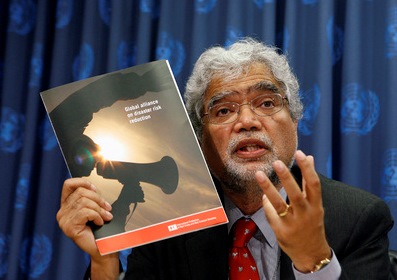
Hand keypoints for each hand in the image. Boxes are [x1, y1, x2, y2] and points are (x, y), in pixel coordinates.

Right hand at [56, 178, 112, 258]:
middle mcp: (62, 212)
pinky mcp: (69, 227)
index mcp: (66, 205)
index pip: (68, 184)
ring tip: (106, 216)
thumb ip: (90, 198)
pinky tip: (100, 222)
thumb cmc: (99, 228)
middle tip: (108, 208)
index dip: (82, 182)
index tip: (95, 189)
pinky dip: (96, 215)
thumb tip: (94, 187)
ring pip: (84, 202)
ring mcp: (64, 220)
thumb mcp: (94, 208)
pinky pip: (85, 212)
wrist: (102, 247)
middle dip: (98, 199)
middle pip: (80, 192)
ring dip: (99, 209)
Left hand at [255, 150, 330, 272]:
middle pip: (296, 194)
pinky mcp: (281, 231)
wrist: (312, 254)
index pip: (314, 184)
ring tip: (259, 174)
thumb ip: (309, 182)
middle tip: (276, 162)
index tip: (300, 154)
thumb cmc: (312, 223)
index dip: (308, 168)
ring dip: (268, 188)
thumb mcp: (315, 204)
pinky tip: (263, 194)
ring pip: (279, 204)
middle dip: (286, 178)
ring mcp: (293, 224)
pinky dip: (266, 203)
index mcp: (316, 206)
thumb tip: (308, 156)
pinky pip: (271, 213)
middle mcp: (306, 215)